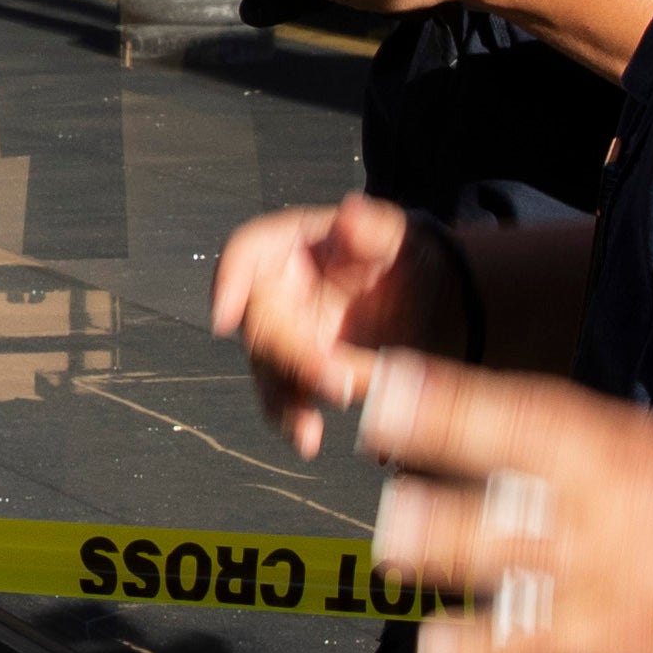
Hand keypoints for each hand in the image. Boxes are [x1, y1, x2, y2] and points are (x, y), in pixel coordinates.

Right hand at [213, 193, 458, 454]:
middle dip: (291, 357)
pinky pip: (286, 401)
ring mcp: (284, 338)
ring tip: (308, 433)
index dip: (228, 282)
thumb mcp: (398, 236)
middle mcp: (274, 293)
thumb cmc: (403, 255)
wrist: (428, 297)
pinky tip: (312, 440)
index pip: (245, 254)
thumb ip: (374, 227)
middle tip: (338, 381)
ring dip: (284, 404)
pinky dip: (296, 422)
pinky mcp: (300, 375)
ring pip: (267, 372)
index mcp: (288, 245)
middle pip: (259, 326)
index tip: (225, 317)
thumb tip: (351, 212)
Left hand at [357, 351, 652, 652]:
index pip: (521, 411)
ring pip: (505, 558)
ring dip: (444, 553)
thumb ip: (559, 440)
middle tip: (383, 471)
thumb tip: (457, 412)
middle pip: (507, 477)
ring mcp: (599, 574)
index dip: (446, 399)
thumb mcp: (644, 455)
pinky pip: (523, 648)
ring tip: (395, 553)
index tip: (384, 390)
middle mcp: (604, 501)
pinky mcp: (599, 642)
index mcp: (612, 445)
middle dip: (440, 472)